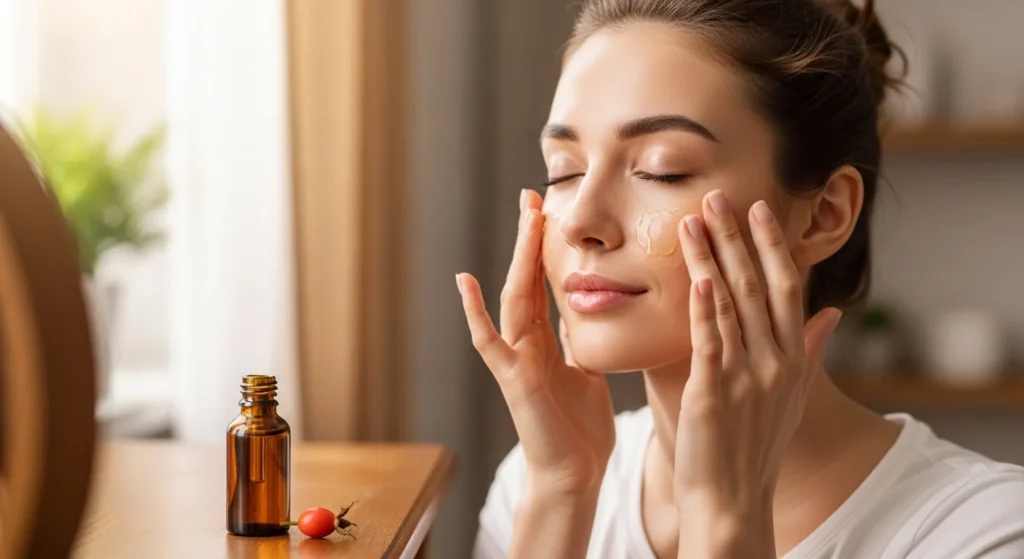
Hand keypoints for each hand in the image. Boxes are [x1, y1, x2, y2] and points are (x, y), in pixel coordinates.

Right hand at [457, 189, 615, 495]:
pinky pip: (490, 342)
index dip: (545, 248)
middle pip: (526, 280)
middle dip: (530, 239)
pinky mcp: (513, 380)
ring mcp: (516, 359)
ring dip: (518, 258)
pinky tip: (465, 282)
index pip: (543, 283)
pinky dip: (476, 313)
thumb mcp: (586, 373)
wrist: (574, 474)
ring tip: (524, 218)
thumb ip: (578, 344)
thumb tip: (588, 316)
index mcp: (545, 341)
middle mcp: (526, 343)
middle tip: (533, 196)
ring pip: (514, 299)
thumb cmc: (580, 430)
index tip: (549, 210)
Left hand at [673, 191, 841, 556]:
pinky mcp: (714, 394)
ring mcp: (748, 378)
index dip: (773, 246)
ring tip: (692, 221)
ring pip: (731, 305)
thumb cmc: (755, 447)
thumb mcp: (791, 396)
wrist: (734, 501)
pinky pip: (710, 343)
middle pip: (759, 286)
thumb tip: (832, 312)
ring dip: (711, 259)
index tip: (759, 209)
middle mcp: (776, 363)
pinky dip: (704, 309)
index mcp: (793, 359)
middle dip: (738, 238)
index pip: (786, 288)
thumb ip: (809, 351)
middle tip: (719, 196)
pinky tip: (695, 279)